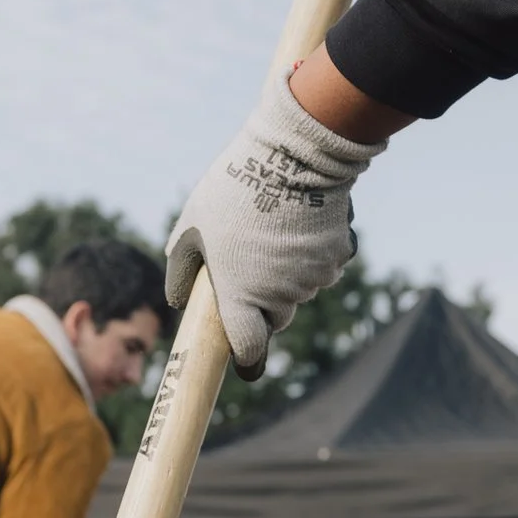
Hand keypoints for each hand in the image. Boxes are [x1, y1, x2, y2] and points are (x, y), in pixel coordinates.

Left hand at [164, 70, 387, 376]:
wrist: (295, 154)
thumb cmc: (233, 191)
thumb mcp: (190, 227)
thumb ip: (181, 270)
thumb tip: (178, 301)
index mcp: (242, 295)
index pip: (249, 350)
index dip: (246, 360)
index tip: (244, 364)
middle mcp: (282, 295)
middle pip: (275, 319)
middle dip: (261, 306)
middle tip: (246, 270)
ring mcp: (315, 277)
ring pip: (299, 291)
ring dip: (286, 276)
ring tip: (268, 232)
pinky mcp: (339, 255)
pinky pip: (322, 266)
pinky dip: (310, 255)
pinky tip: (297, 222)